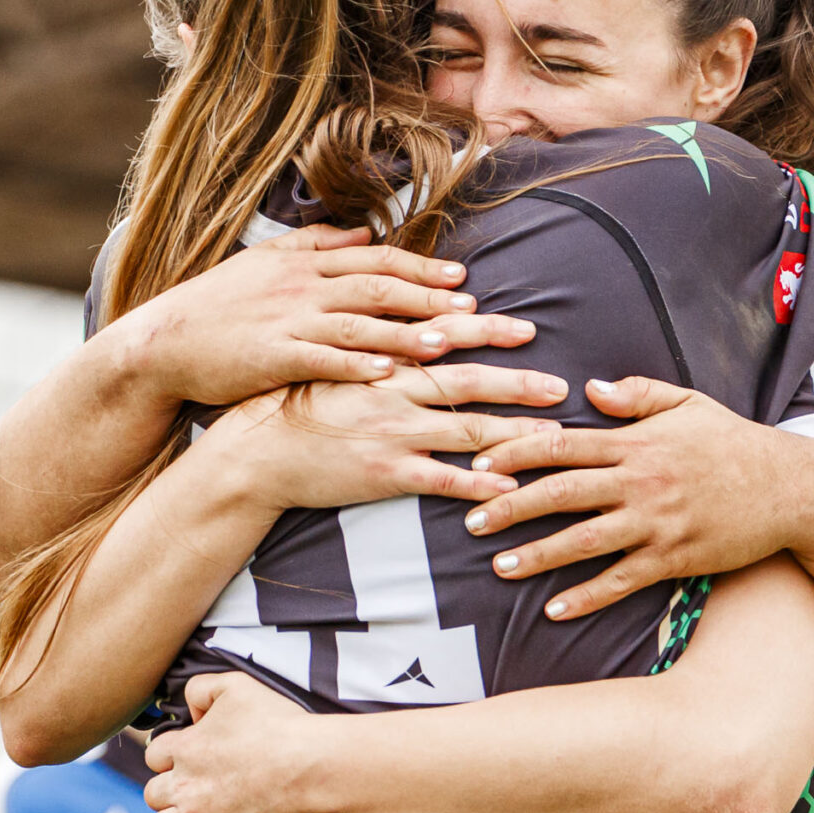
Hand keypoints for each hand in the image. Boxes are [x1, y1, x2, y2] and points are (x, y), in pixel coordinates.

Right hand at [122, 226, 536, 405]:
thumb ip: (316, 245)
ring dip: (405, 331)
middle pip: (379, 286)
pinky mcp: (272, 356)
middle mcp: (302, 287)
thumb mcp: (266, 263)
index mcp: (305, 264)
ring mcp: (287, 321)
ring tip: (447, 342)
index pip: (376, 259)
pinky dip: (357, 363)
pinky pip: (323, 359)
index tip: (462, 278)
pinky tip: (389, 373)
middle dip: (431, 297)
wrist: (163, 343)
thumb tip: (362, 232)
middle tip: (476, 310)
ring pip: (358, 322)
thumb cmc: (217, 308)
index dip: (421, 267)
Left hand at [144, 674, 323, 812]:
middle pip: (154, 792)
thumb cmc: (280, 727)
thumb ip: (200, 688)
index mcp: (184, 748)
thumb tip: (190, 714)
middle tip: (199, 788)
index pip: (155, 756)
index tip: (194, 760)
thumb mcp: (236, 685)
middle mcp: (182, 786)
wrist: (312, 771)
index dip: (173, 757)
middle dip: (173, 789)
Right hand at [212, 362, 566, 512]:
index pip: (443, 339)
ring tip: (557, 438)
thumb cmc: (283, 405)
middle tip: (562, 386)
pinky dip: (478, 484)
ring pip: (467, 430)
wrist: (251, 453)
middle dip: (520, 382)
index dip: (487, 331)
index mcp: (381, 360)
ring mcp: (393, 434)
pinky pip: (443, 480)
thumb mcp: (320, 356)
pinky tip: (510, 488)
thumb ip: (360, 338)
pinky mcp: (385, 474)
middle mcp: (395, 392)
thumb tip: (385, 324)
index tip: (525, 327)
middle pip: (470, 382)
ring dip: (516, 434)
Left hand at [461, 376, 813, 619]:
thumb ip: (637, 396)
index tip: (478, 463)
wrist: (791, 489)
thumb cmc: (735, 444)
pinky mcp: (676, 558)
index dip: (515, 453)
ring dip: (539, 555)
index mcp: (637, 442)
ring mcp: (657, 523)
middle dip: (511, 506)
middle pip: (562, 493)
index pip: (563, 444)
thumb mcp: (689, 404)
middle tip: (471, 522)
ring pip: (585, 541)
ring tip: (500, 567)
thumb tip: (590, 390)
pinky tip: (555, 610)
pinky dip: (587, 596)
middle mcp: (641, 481)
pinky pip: (622, 581)